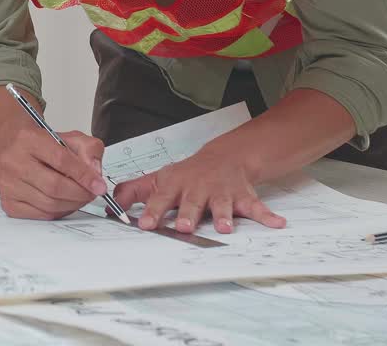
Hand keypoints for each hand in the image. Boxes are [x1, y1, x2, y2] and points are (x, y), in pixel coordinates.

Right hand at [0, 120, 105, 220]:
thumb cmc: (41, 143)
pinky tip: (64, 203)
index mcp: (29, 139)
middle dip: (80, 194)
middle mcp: (14, 161)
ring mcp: (9, 184)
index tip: (99, 185)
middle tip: (92, 194)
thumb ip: (89, 149)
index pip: (61, 160)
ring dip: (72, 205)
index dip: (84, 176)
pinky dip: (58, 212)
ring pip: (48, 204)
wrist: (11, 146)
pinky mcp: (8, 202)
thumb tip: (95, 173)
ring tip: (80, 197)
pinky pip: (40, 215)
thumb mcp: (68, 137)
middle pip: (54, 186)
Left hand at [113, 147, 284, 233]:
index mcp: (176, 185)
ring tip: (226, 227)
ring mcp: (221, 192)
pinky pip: (256, 207)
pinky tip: (277, 224)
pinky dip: (268, 215)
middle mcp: (198, 188)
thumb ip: (133, 192)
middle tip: (184, 227)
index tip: (145, 225)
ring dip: (225, 215)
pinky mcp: (242, 196)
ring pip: (223, 205)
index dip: (153, 211)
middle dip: (188, 214)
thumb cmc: (187, 174)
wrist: (223, 157)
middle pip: (192, 202)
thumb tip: (109, 207)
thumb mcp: (158, 179)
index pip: (161, 198)